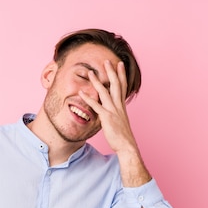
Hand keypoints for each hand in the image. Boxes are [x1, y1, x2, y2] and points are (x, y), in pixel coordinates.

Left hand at [79, 60, 150, 186]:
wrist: (127, 146)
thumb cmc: (122, 136)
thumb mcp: (120, 121)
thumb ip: (116, 114)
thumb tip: (111, 111)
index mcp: (122, 106)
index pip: (123, 86)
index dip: (121, 74)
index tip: (119, 64)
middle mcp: (119, 106)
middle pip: (116, 84)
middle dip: (111, 72)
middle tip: (107, 60)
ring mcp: (113, 111)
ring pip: (105, 92)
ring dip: (97, 81)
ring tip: (90, 72)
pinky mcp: (106, 117)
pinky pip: (96, 106)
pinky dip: (88, 99)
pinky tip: (81, 93)